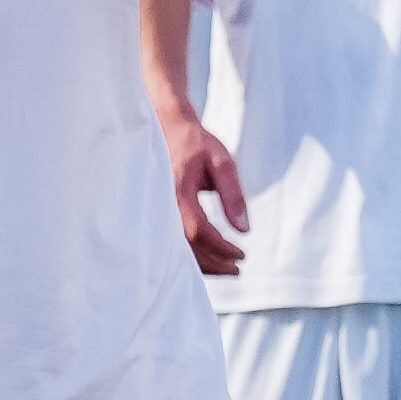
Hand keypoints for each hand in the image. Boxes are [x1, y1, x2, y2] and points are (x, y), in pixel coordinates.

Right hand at [160, 113, 248, 275]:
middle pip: (185, 247)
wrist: (167, 130)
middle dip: (213, 264)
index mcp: (178, 191)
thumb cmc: (197, 144)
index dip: (221, 248)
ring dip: (202, 264)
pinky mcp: (156, 214)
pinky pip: (171, 241)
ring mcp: (156, 211)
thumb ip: (233, 195)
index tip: (241, 255)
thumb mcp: (222, 163)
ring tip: (227, 269)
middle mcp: (162, 205)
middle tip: (237, 269)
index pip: (199, 231)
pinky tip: (208, 259)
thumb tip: (244, 230)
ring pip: (176, 249)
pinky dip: (190, 255)